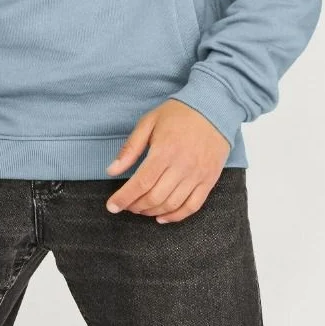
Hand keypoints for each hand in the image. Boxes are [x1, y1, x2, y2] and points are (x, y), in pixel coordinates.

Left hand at [103, 99, 230, 222]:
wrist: (213, 108)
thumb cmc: (178, 114)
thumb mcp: (149, 122)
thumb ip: (130, 148)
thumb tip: (112, 171)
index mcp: (164, 150)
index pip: (141, 183)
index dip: (124, 198)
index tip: (112, 206)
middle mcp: (182, 166)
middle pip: (155, 197)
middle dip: (136, 206)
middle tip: (126, 205)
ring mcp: (197, 175)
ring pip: (172, 204)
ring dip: (152, 212)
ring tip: (141, 209)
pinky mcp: (209, 180)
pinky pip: (193, 206)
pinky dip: (176, 216)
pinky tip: (162, 217)